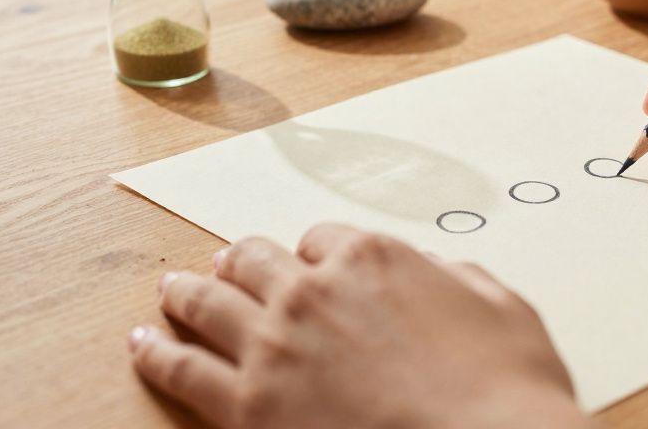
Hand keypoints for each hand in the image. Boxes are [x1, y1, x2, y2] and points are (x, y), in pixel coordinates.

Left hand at [129, 224, 590, 428]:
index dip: (315, 254)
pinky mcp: (246, 406)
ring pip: (209, 303)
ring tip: (171, 290)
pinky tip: (142, 344)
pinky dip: (156, 352)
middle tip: (226, 263)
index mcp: (371, 257)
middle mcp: (312, 291)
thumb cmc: (505, 389)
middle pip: (255, 260)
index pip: (321, 240)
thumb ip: (455, 277)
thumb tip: (436, 272)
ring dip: (186, 293)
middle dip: (241, 260)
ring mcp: (274, 347)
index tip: (310, 265)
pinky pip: (182, 369)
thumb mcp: (501, 305)